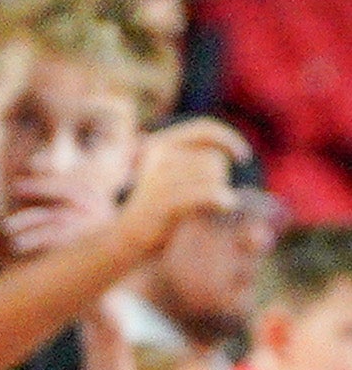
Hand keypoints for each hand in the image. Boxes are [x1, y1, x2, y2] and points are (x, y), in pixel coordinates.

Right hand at [118, 119, 248, 251]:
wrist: (127, 238)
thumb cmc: (157, 210)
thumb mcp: (169, 177)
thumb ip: (191, 160)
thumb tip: (228, 152)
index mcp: (159, 145)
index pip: (203, 130)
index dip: (228, 139)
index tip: (243, 157)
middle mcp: (158, 155)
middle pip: (213, 158)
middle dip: (220, 178)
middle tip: (207, 198)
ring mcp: (161, 177)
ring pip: (214, 175)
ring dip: (219, 191)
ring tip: (205, 207)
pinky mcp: (167, 200)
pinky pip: (208, 192)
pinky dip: (221, 199)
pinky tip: (223, 207)